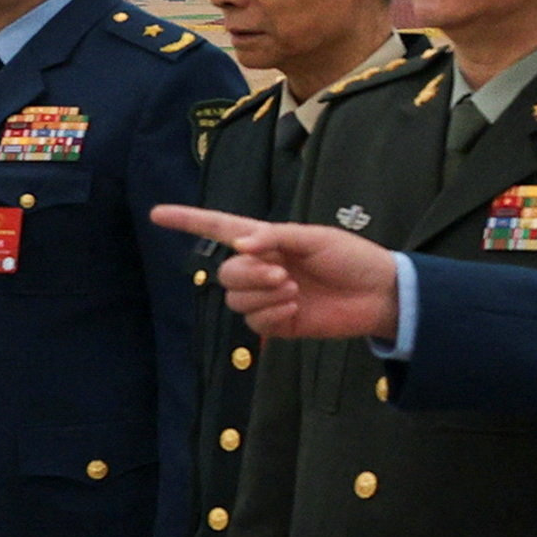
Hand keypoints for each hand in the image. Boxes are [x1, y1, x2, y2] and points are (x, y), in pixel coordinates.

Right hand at [153, 206, 398, 338]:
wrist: (380, 294)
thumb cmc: (352, 257)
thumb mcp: (315, 238)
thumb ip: (275, 238)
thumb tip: (240, 244)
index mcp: (267, 240)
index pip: (219, 227)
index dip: (188, 220)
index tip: (156, 214)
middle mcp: (262, 267)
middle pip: (226, 272)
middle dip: (247, 274)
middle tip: (282, 274)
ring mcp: (268, 296)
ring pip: (236, 299)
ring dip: (261, 294)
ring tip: (294, 290)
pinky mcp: (279, 322)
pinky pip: (253, 321)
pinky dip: (270, 313)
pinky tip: (295, 307)